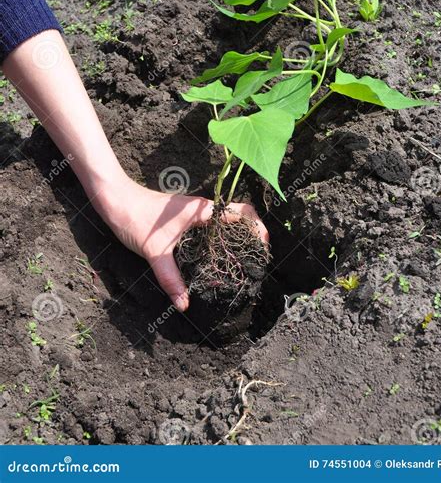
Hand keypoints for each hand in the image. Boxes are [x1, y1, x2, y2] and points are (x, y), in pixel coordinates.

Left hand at [94, 175, 268, 311]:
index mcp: (202, 211)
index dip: (258, 227)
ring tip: (237, 264)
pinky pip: (207, 229)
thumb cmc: (135, 217)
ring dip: (232, 240)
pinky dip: (215, 241)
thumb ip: (171, 278)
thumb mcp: (154, 252)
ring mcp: (192, 214)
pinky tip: (209, 260)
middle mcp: (201, 210)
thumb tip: (184, 305)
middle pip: (236, 220)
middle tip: (253, 262)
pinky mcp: (182, 219)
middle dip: (249, 237)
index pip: (242, 212)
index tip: (264, 246)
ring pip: (221, 225)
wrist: (114, 199)